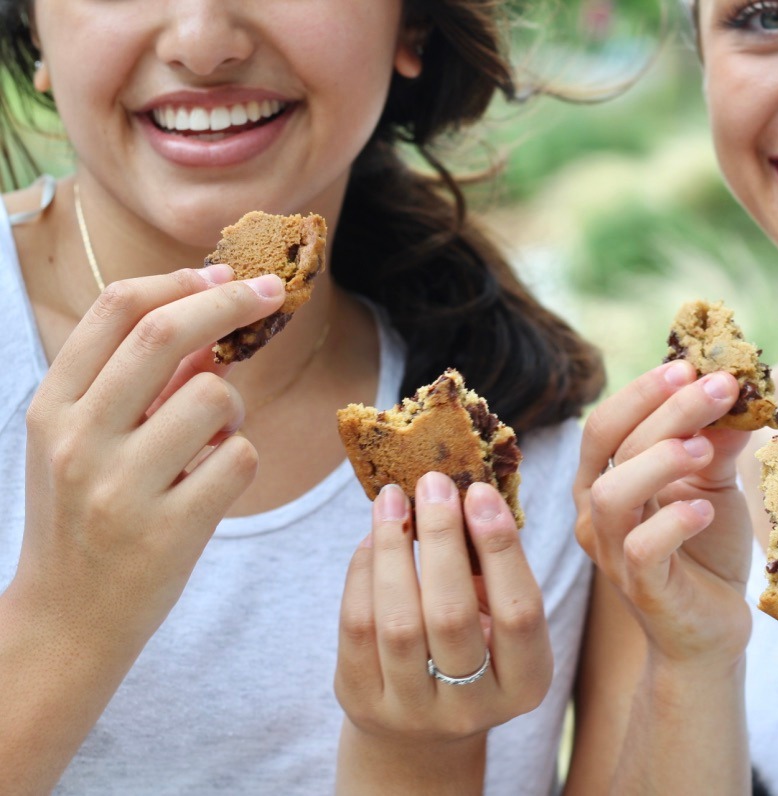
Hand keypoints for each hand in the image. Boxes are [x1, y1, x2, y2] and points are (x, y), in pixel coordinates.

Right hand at [14, 266, 285, 653]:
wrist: (68, 620)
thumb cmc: (83, 517)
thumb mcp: (81, 443)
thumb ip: (133, 385)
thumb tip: (206, 326)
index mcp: (52, 407)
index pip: (117, 310)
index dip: (181, 281)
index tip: (224, 272)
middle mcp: (79, 439)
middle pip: (168, 333)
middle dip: (231, 300)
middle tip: (271, 292)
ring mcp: (122, 487)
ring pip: (216, 396)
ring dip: (236, 407)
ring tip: (213, 440)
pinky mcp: (169, 531)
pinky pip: (239, 459)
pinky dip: (240, 460)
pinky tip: (212, 484)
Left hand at [335, 474, 551, 791]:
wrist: (420, 727)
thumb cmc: (472, 647)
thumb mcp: (498, 619)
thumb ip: (492, 567)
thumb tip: (467, 490)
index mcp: (524, 683)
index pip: (519, 612)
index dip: (500, 548)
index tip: (480, 492)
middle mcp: (472, 708)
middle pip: (451, 615)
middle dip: (440, 538)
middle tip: (432, 483)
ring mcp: (413, 711)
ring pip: (397, 622)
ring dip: (392, 547)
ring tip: (392, 498)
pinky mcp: (364, 703)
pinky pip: (357, 627)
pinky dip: (364, 571)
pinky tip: (374, 536)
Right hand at [574, 361, 753, 664]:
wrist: (708, 629)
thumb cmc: (703, 550)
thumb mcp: (712, 484)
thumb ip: (716, 441)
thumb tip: (735, 390)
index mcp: (604, 479)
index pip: (607, 423)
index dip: (644, 391)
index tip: (693, 365)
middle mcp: (595, 512)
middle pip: (612, 445)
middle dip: (664, 409)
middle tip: (718, 386)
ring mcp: (612, 553)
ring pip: (612, 495)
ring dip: (658, 462)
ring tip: (704, 448)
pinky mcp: (642, 588)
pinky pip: (640, 550)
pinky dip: (673, 522)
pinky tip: (706, 508)